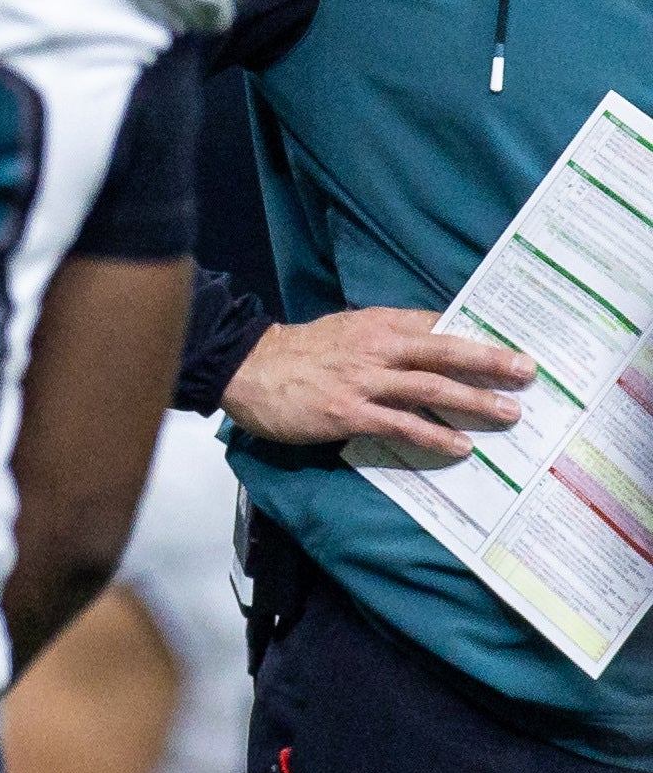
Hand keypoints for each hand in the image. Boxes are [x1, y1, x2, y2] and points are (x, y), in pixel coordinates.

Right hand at [222, 307, 533, 458]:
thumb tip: (427, 341)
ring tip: (509, 414)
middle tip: (527, 372)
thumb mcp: (344, 329)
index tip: (509, 345)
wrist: (245, 368)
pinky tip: (461, 448)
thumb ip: (384, 334)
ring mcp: (363, 381)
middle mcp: (376, 349)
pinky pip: (402, 424)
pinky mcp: (349, 412)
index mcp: (376, 324)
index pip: (437, 325)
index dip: (476, 334)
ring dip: (474, 401)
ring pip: (431, 388)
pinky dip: (435, 436)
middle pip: (445, 352)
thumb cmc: (296, 352)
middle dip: (490, 362)